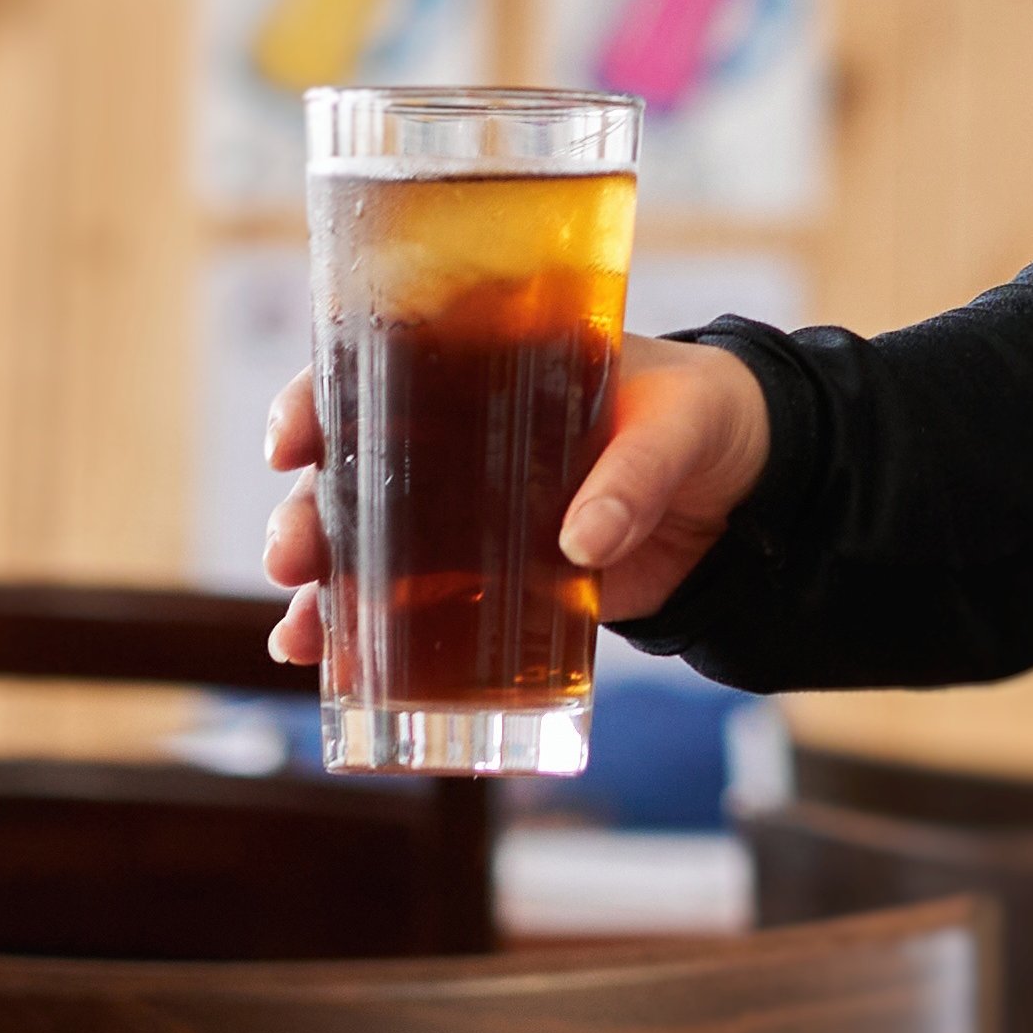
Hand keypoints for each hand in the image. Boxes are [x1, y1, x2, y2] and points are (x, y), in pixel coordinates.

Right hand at [261, 335, 775, 656]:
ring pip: (363, 544)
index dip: (316, 398)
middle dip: (304, 514)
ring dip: (320, 587)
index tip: (290, 439)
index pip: (375, 364)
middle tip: (291, 555)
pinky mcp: (490, 578)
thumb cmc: (698, 416)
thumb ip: (634, 474)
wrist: (741, 489)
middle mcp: (453, 435)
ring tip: (299, 635)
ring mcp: (463, 512)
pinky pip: (411, 605)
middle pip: (349, 468)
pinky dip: (363, 637)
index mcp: (486, 364)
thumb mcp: (677, 423)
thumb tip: (584, 543)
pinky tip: (328, 668)